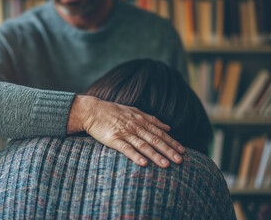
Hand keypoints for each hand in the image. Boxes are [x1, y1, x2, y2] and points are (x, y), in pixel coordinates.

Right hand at [67, 95, 184, 166]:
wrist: (93, 110)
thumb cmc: (113, 111)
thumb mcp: (134, 111)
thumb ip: (151, 119)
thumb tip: (168, 126)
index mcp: (141, 120)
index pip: (160, 132)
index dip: (172, 142)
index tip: (182, 151)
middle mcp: (135, 126)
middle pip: (155, 140)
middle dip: (168, 150)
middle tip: (180, 160)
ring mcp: (124, 133)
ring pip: (143, 145)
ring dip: (155, 155)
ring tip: (166, 165)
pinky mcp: (113, 139)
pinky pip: (126, 148)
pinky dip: (135, 156)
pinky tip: (143, 163)